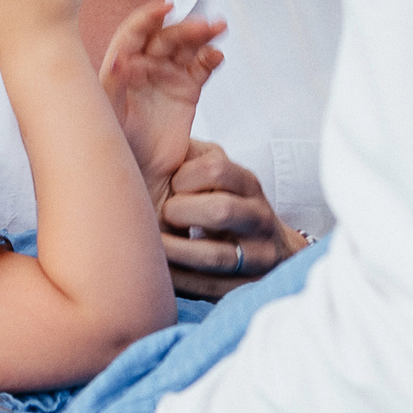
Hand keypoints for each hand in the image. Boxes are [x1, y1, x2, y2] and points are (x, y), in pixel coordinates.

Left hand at [99, 2, 225, 204]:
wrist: (140, 173)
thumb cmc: (117, 144)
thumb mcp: (108, 114)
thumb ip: (113, 84)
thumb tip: (118, 59)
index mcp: (121, 65)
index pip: (135, 32)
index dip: (150, 16)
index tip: (166, 7)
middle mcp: (144, 67)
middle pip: (166, 36)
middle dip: (184, 27)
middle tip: (202, 25)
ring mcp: (167, 77)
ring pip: (186, 47)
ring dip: (202, 35)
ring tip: (217, 29)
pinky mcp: (187, 91)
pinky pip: (201, 68)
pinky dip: (210, 58)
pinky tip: (216, 55)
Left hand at [161, 139, 308, 299]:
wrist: (269, 248)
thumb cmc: (223, 200)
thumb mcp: (216, 172)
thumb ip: (188, 154)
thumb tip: (142, 124)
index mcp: (248, 184)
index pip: (217, 169)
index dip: (185, 176)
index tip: (172, 186)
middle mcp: (258, 218)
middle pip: (221, 211)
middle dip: (182, 213)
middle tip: (165, 215)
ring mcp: (257, 255)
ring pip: (215, 256)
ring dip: (176, 251)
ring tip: (154, 244)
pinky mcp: (246, 286)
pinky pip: (209, 288)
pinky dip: (180, 280)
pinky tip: (160, 271)